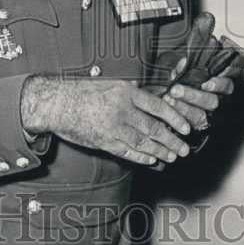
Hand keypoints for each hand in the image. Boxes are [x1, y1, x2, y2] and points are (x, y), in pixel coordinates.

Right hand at [21, 75, 191, 166]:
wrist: (58, 103)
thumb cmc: (83, 91)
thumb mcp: (111, 84)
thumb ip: (131, 93)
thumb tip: (152, 100)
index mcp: (126, 93)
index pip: (158, 106)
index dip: (174, 118)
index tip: (185, 127)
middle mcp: (122, 111)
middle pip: (153, 128)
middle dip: (172, 140)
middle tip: (184, 148)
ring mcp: (113, 128)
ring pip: (143, 143)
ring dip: (160, 151)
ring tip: (172, 157)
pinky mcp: (103, 142)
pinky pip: (127, 152)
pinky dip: (141, 157)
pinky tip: (152, 160)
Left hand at [164, 57, 234, 130]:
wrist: (191, 104)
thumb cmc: (194, 85)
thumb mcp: (194, 74)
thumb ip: (190, 69)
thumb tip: (183, 64)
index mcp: (223, 89)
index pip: (226, 86)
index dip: (218, 85)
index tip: (206, 84)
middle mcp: (220, 104)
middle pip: (211, 102)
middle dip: (192, 96)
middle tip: (175, 90)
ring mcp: (210, 118)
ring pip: (200, 116)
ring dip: (182, 107)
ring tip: (168, 99)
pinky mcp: (199, 129)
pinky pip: (190, 126)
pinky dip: (177, 117)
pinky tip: (168, 111)